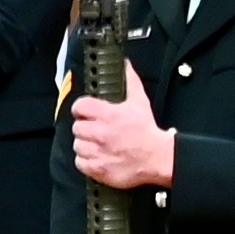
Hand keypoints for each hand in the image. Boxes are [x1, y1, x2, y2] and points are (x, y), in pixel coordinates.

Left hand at [69, 73, 175, 192]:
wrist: (157, 158)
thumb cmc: (147, 131)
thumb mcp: (140, 102)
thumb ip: (130, 81)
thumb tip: (125, 64)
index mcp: (109, 115)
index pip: (80, 106)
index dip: (80, 108)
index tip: (84, 112)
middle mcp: (101, 133)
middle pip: (77, 127)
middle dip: (84, 128)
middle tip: (94, 130)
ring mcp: (98, 152)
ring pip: (77, 145)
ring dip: (85, 144)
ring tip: (96, 144)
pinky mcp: (98, 168)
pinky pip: (80, 163)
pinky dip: (86, 161)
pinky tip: (96, 157)